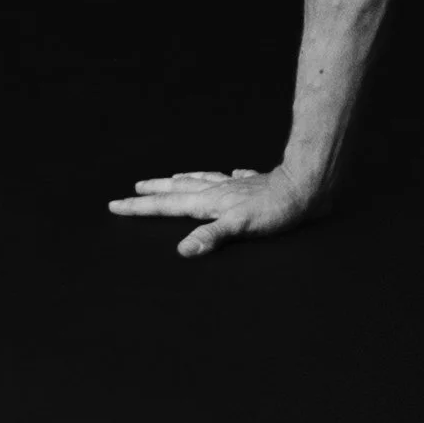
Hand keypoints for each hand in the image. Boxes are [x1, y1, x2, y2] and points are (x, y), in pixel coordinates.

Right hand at [108, 161, 318, 259]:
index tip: (115, 204)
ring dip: (183, 180)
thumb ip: (212, 237)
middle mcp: (220, 191)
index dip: (142, 207)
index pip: (168, 205)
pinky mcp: (255, 185)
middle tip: (133, 188)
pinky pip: (234, 177)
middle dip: (155, 190)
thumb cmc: (276, 210)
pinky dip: (225, 176)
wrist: (308, 185)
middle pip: (180, 189)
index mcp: (211, 202)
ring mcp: (237, 186)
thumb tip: (181, 250)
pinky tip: (230, 172)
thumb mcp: (241, 227)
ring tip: (170, 177)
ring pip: (203, 180)